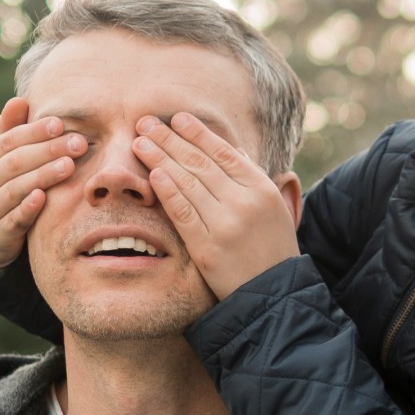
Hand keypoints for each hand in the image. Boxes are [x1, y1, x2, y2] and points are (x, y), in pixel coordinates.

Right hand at [0, 98, 82, 272]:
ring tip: (68, 166)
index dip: (35, 131)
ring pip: (15, 189)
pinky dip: (26, 209)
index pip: (11, 140)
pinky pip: (12, 220)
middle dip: (48, 151)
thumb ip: (9, 132)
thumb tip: (20, 99)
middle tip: (79, 143)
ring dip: (42, 176)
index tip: (61, 123)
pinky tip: (43, 198)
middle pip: (17, 162)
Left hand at [133, 112, 300, 300]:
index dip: (198, 133)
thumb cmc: (272, 249)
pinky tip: (152, 175)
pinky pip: (183, 213)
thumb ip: (253, 179)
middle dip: (170, 140)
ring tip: (140, 142)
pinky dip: (167, 192)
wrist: (273, 296)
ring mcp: (226, 224)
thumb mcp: (274, 209)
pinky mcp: (207, 248)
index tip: (178, 118)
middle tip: (146, 123)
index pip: (224, 152)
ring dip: (160, 159)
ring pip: (188, 183)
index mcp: (262, 188)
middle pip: (200, 163)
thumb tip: (234, 150)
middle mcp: (245, 202)